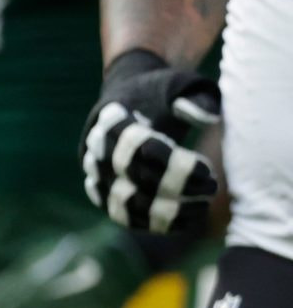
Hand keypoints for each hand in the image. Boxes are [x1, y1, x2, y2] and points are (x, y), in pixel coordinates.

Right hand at [82, 49, 219, 234]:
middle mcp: (96, 151)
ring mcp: (96, 176)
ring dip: (165, 213)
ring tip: (200, 209)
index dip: (171, 164)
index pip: (137, 149)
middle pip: (132, 179)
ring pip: (125, 204)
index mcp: (110, 119)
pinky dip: (153, 224)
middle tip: (212, 189)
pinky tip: (185, 223)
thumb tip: (209, 118)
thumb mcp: (179, 83)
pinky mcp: (103, 195)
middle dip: (175, 188)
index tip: (207, 170)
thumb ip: (195, 96)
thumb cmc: (159, 92)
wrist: (128, 99)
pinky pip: (124, 217)